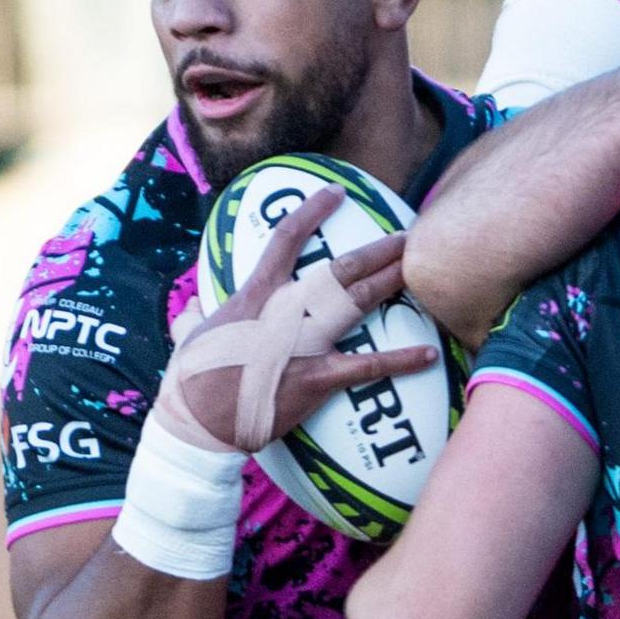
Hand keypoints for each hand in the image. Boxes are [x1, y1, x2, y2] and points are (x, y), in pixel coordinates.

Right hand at [174, 187, 437, 452]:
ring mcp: (304, 342)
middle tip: (408, 237)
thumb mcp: (190, 340)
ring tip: (420, 268)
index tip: (336, 193)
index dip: (312, 211)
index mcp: (255, 296)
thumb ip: (195, 320)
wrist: (197, 425)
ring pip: (358, 302)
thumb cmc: (192, 383)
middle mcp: (284, 311)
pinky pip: (367, 365)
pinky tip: (429, 354)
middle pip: (340, 269)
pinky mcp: (317, 377)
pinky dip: (401, 360)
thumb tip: (191, 313)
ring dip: (392, 282)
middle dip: (377, 250)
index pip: (286, 239)